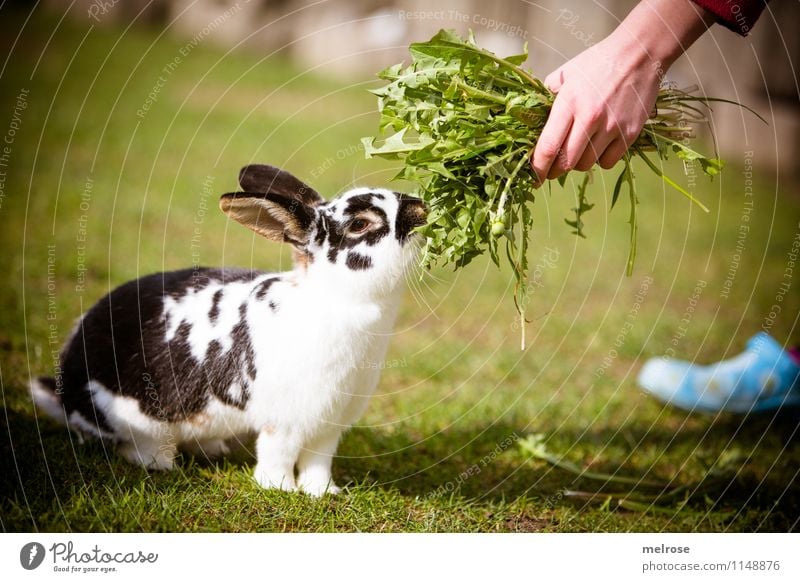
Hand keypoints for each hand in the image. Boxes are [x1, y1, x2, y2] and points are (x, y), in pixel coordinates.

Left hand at [531, 34, 660, 181]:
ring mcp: (612, 127)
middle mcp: (590, 118)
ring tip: (577, 149)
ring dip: (577, 163)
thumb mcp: (565, 75)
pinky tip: (598, 146)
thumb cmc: (597, 63)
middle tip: (551, 169)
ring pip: (586, 165)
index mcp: (569, 102)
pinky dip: (600, 160)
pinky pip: (608, 162)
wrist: (639, 54)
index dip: (537, 167)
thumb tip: (533, 122)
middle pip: (567, 163)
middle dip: (554, 171)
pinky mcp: (630, 133)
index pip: (548, 146)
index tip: (532, 177)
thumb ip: (546, 98)